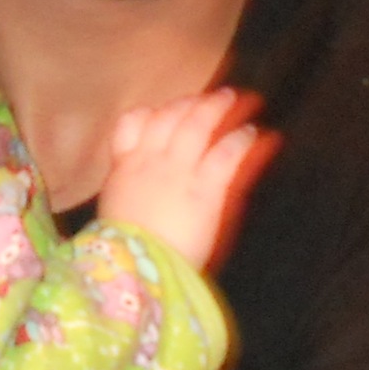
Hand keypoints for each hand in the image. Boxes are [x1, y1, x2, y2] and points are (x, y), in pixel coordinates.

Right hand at [100, 89, 261, 268]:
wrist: (134, 271)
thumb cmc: (125, 251)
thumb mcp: (117, 210)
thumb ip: (128, 185)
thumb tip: (132, 176)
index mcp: (125, 167)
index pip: (133, 121)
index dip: (157, 111)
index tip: (173, 107)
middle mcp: (151, 162)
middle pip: (170, 116)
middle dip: (193, 102)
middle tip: (213, 98)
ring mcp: (178, 172)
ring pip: (198, 125)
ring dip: (219, 108)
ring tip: (237, 99)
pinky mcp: (204, 189)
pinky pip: (225, 154)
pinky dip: (241, 140)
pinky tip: (252, 134)